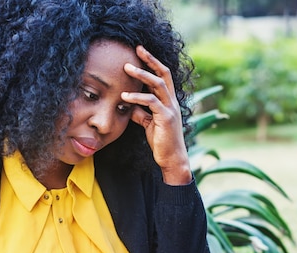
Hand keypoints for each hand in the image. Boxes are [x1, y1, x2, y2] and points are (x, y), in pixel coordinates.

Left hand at [122, 45, 191, 184]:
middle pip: (163, 73)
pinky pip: (151, 102)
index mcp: (169, 101)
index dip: (152, 63)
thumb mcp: (148, 124)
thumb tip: (127, 104)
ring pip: (158, 84)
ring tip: (127, 68)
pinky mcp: (166, 118)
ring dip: (141, 75)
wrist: (172, 159)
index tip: (140, 52)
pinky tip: (124, 97)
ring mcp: (171, 109)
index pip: (162, 76)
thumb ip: (140, 112)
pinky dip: (137, 98)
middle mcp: (172, 101)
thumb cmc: (161, 142)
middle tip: (137, 48)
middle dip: (150, 59)